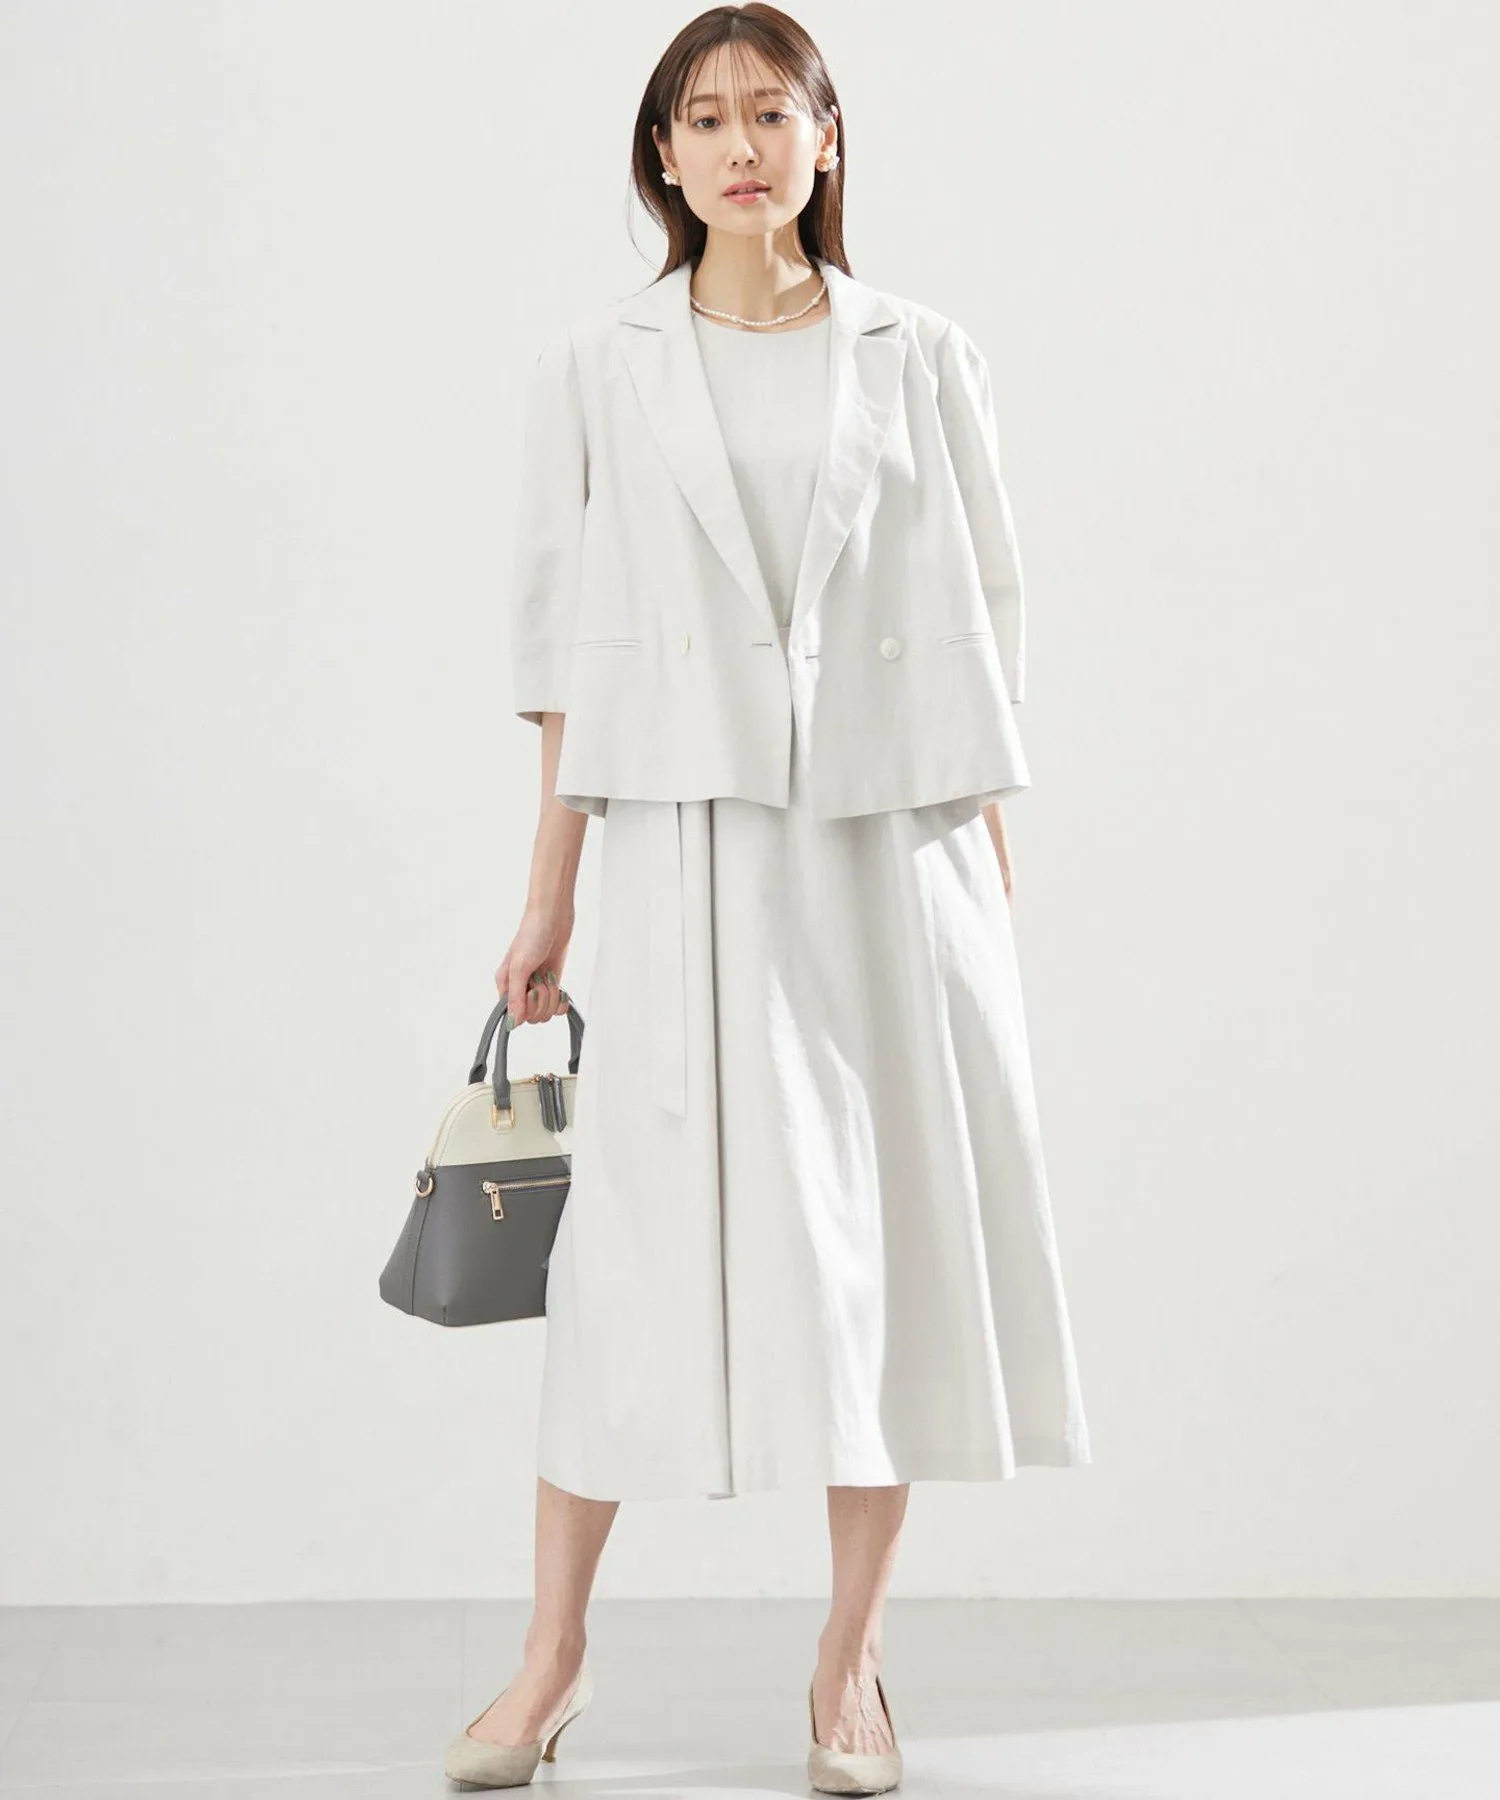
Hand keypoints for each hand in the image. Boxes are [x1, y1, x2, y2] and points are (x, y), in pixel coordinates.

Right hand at [495, 906, 573, 1028]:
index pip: (515, 1015)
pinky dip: (562, 1000)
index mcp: (506, 985)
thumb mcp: (519, 967)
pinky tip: (560, 987)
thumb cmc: (531, 934)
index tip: (531, 991)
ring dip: (552, 996)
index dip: (527, 1008)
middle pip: (533, 1016)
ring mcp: (537, 987)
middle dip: (542, 999)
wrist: (553, 916)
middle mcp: (520, 988)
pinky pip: (557, 1006)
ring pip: (546, 1011)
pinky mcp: (553, 983)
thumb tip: (511, 1023)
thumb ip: (516, 997)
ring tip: (549, 976)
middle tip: (541, 978)